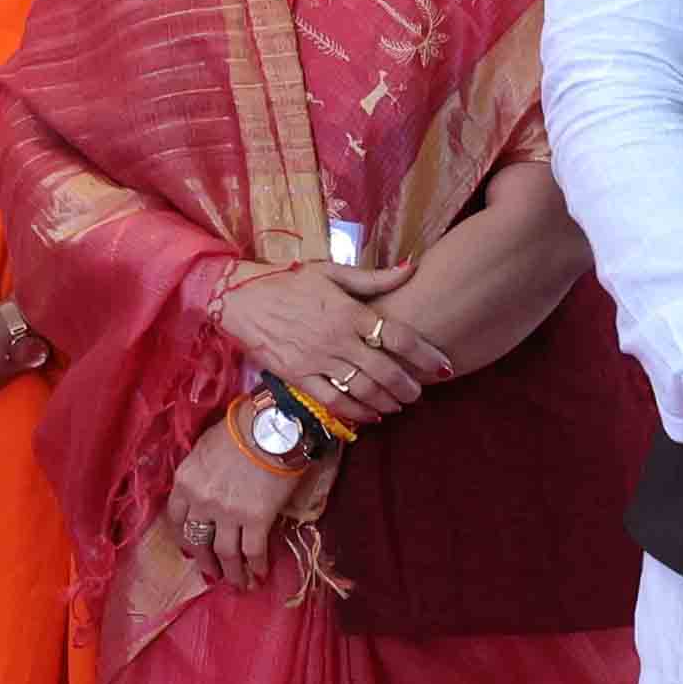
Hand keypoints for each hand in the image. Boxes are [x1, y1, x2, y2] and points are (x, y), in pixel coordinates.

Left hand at [165, 415, 319, 590]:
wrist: (272, 427)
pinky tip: (260, 575)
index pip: (175, 518)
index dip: (182, 537)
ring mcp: (228, 513)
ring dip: (232, 573)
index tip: (188, 550)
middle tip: (212, 574)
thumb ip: (200, 472)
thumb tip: (206, 487)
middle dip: (205, 561)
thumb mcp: (204, 448)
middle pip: (197, 540)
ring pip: (225, 553)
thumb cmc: (240, 429)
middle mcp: (201, 501)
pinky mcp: (256, 520)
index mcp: (184, 481)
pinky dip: (256, 567)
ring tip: (239, 585)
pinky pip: (253, 552)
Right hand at [215, 261, 452, 422]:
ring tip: (400, 404)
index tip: (443, 366)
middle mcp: (336, 339)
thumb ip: (373, 278)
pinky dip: (356, 412)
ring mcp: (316, 360)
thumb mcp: (330, 271)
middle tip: (420, 392)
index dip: (425, 354)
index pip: (397, 336)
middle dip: (409, 386)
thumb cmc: (287, 280)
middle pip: (385, 370)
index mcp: (348, 311)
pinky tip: (371, 415)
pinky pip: (333, 400)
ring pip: (363, 389)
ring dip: (387, 401)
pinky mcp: (297, 376)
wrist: (239, 297)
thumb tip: (412, 268)